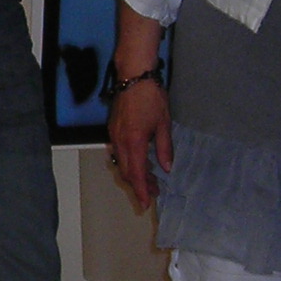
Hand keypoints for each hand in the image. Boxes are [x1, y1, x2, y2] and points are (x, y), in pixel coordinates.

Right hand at [104, 78, 170, 208]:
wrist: (133, 76)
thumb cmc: (151, 97)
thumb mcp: (163, 123)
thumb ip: (164, 148)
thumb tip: (167, 167)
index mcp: (133, 141)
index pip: (135, 173)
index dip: (141, 190)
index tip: (147, 203)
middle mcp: (120, 141)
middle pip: (126, 171)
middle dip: (139, 184)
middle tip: (154, 192)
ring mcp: (114, 135)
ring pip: (121, 163)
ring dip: (134, 173)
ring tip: (150, 178)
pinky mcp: (113, 130)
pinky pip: (118, 152)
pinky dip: (129, 162)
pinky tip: (140, 161)